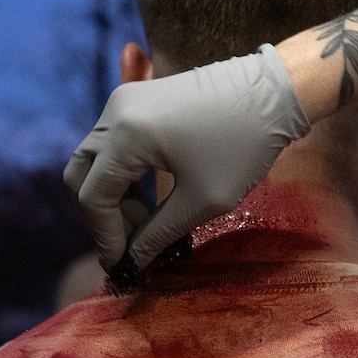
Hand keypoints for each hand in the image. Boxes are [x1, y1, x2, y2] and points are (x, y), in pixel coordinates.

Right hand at [64, 46, 307, 269]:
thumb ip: (159, 234)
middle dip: (102, 215)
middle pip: (82, 174)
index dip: (105, 237)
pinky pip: (113, 144)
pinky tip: (152, 197)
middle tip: (133, 242)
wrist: (275, 91)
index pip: (94, 196)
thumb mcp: (203, 200)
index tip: (123, 265)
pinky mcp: (138, 99)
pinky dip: (123, 174)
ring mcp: (124, 100)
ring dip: (114, 195)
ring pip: (95, 159)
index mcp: (126, 134)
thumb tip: (133, 262)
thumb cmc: (245, 145)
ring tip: (149, 222)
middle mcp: (115, 111)